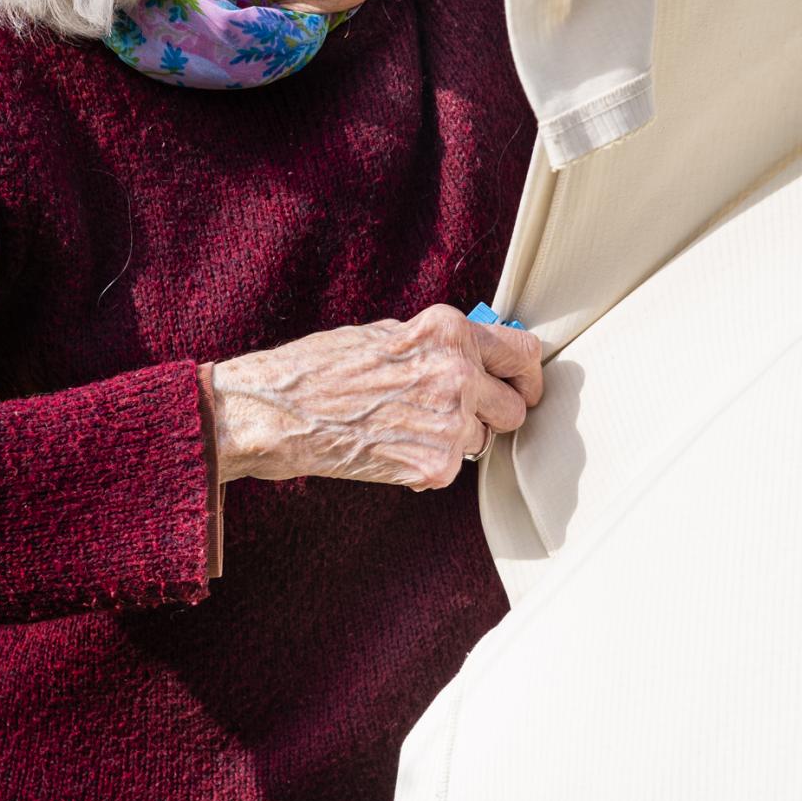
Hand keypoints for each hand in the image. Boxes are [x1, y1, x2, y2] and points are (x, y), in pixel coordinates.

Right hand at [201, 304, 546, 490]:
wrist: (276, 413)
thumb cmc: (321, 368)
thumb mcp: (388, 332)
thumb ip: (442, 344)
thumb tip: (479, 354)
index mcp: (450, 331)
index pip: (525, 352)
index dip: (525, 375)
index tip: (521, 387)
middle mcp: (459, 372)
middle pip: (516, 407)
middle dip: (494, 414)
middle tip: (462, 417)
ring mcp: (451, 422)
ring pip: (484, 441)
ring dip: (456, 441)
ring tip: (406, 428)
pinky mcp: (436, 465)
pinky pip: (453, 469)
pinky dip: (428, 466)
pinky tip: (391, 449)